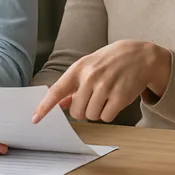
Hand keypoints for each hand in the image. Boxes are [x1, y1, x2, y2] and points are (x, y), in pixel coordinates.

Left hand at [32, 40, 171, 123]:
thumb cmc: (109, 61)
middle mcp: (90, 77)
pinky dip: (109, 113)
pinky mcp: (120, 96)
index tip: (35, 118)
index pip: (57, 90)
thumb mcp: (88, 66)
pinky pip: (107, 117)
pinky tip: (114, 100)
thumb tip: (58, 103)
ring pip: (91, 116)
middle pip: (76, 111)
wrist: (139, 55)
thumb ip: (72, 85)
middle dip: (83, 110)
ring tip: (105, 96)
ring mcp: (105, 87)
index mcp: (78, 69)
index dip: (45, 107)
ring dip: (97, 112)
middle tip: (93, 98)